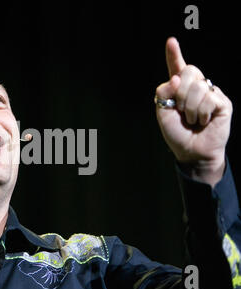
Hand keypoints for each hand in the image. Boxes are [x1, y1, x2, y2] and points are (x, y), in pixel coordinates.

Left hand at [155, 37, 232, 186]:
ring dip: (190, 108)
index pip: (177, 67)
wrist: (191, 151)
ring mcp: (210, 93)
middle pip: (188, 71)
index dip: (174, 54)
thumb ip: (163, 94)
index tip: (170, 41)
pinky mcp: (222, 102)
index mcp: (179, 88)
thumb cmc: (177, 133)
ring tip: (192, 120)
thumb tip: (175, 78)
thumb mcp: (162, 113)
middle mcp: (196, 87)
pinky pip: (209, 98)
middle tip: (181, 111)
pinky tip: (203, 121)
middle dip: (180, 93)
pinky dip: (201, 114)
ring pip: (198, 86)